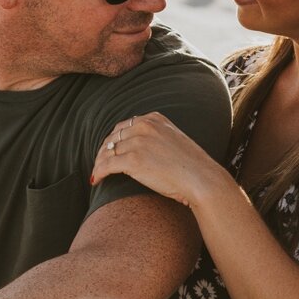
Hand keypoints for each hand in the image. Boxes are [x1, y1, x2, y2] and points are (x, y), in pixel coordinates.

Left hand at [91, 111, 230, 215]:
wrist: (202, 179)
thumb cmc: (193, 166)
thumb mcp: (175, 140)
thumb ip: (157, 138)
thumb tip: (142, 149)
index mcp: (155, 119)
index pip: (124, 126)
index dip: (113, 140)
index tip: (110, 151)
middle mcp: (144, 126)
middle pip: (113, 137)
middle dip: (104, 151)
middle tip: (99, 163)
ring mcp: (138, 142)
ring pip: (107, 152)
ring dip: (99, 163)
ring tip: (97, 174)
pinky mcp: (133, 160)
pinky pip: (106, 165)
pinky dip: (98, 172)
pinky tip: (95, 180)